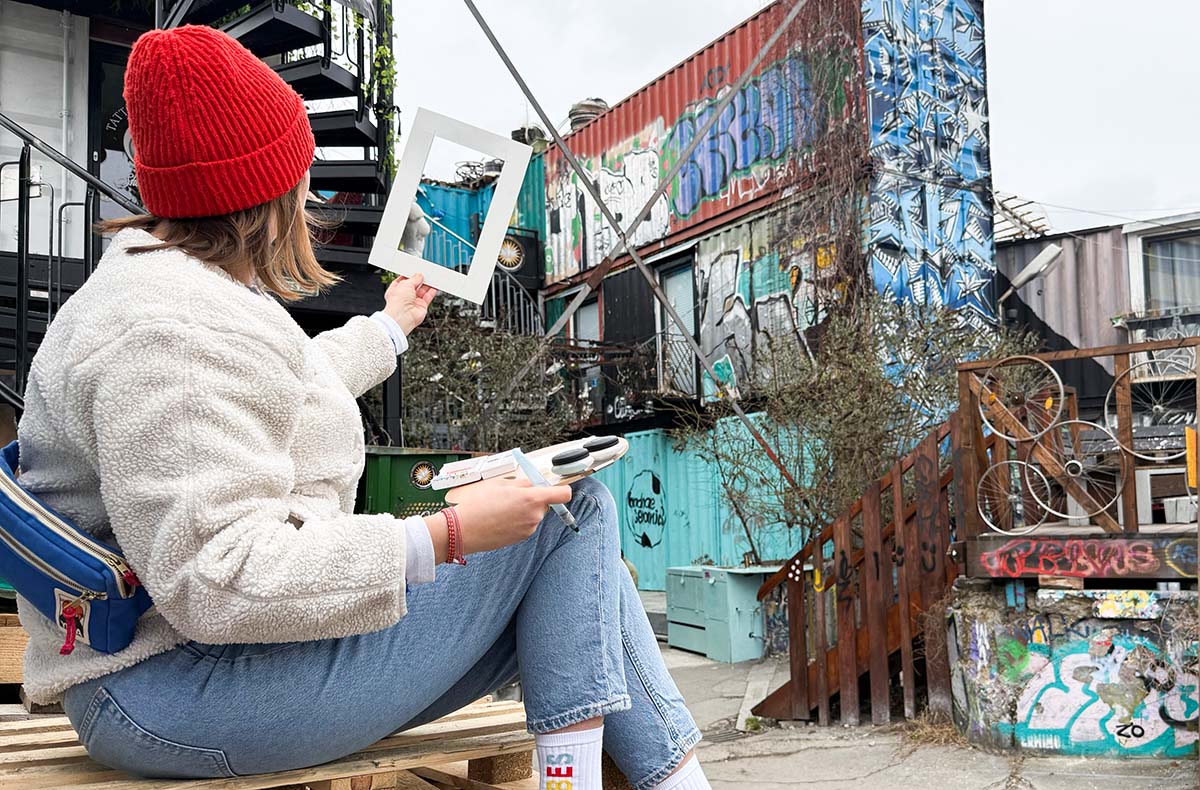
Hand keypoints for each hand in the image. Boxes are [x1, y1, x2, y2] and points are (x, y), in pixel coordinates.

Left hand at [384, 274, 436, 334]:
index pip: (404, 280)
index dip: (410, 275)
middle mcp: (404, 296)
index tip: (416, 271)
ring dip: (428, 284)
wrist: (402, 316)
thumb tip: (418, 276)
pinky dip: (432, 291)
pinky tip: (435, 286)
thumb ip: (414, 279)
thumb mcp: (405, 284)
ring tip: (432, 278)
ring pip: (423, 291)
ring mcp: (413, 302)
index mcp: (396, 290)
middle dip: (420, 279)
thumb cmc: (397, 302)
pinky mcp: (422, 306)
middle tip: (425, 274)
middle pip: (415, 285)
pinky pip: (428, 297)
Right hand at [446, 477, 572, 554]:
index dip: (561, 490)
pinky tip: (500, 518)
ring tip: (502, 508)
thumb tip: (531, 484)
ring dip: (524, 510)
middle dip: (533, 499)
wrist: (463, 530)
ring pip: (534, 514)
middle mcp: (534, 515)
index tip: (555, 488)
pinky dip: (517, 521)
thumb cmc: (478, 505)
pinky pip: (525, 525)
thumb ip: (521, 483)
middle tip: (513, 496)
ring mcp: (528, 529)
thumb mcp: (500, 483)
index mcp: (532, 498)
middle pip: (545, 504)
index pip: (563, 494)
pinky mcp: (521, 538)